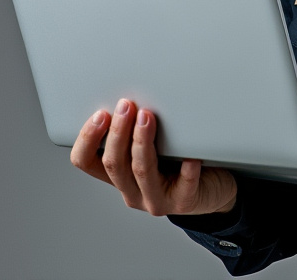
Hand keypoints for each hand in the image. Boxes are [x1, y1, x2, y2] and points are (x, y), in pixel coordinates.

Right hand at [69, 98, 237, 216]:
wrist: (210, 191)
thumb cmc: (178, 164)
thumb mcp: (152, 149)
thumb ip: (136, 132)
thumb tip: (130, 94)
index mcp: (119, 176)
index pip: (86, 162)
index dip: (87, 139)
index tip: (100, 114)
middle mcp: (132, 192)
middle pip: (114, 164)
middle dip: (118, 132)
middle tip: (126, 105)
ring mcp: (156, 200)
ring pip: (142, 171)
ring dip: (142, 141)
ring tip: (147, 116)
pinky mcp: (184, 202)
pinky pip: (184, 185)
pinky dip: (187, 169)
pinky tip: (190, 156)